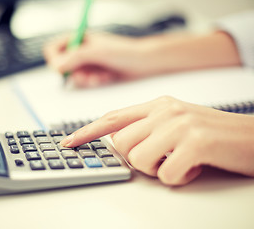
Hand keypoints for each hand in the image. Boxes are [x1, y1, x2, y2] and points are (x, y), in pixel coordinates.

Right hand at [43, 32, 157, 86]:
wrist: (143, 62)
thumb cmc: (123, 51)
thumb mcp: (97, 51)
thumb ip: (75, 57)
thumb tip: (56, 67)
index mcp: (78, 39)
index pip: (53, 48)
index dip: (54, 59)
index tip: (61, 69)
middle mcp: (80, 51)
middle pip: (63, 66)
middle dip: (74, 73)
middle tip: (85, 75)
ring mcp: (87, 63)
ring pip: (74, 77)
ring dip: (86, 79)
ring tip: (99, 76)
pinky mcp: (94, 74)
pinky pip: (86, 83)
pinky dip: (95, 82)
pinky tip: (106, 77)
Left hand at [60, 96, 253, 185]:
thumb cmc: (212, 133)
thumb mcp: (175, 122)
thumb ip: (146, 127)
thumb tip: (118, 140)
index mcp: (158, 104)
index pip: (113, 117)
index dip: (88, 131)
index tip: (69, 142)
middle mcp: (166, 110)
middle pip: (123, 144)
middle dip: (139, 158)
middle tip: (164, 156)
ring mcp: (180, 125)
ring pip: (139, 160)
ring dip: (158, 169)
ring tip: (180, 160)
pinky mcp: (195, 143)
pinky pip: (166, 174)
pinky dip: (179, 177)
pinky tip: (195, 166)